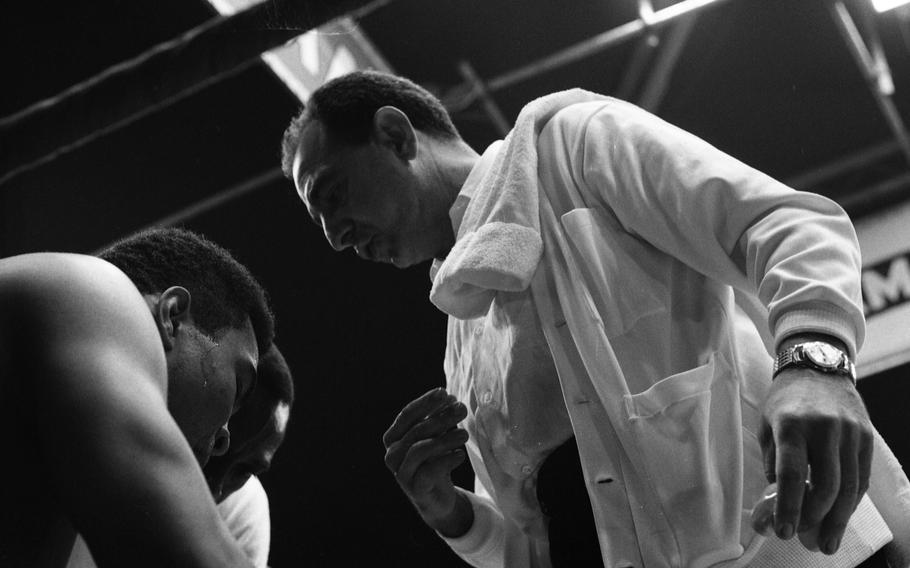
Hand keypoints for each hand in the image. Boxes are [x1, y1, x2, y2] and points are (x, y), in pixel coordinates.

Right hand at [383, 388, 472, 536]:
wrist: (437, 496)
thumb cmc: (434, 459)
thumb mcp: (435, 435)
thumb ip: (438, 417)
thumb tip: (449, 397)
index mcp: (394, 437)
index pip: (407, 415)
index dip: (425, 403)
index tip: (444, 393)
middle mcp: (393, 455)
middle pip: (416, 430)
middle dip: (441, 417)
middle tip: (462, 410)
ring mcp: (402, 473)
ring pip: (420, 450)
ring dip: (444, 439)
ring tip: (465, 434)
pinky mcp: (415, 490)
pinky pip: (429, 472)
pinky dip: (447, 461)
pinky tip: (460, 455)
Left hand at [759, 367, 872, 554]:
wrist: (818, 366)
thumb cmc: (785, 400)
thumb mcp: (768, 425)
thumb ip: (773, 464)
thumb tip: (775, 505)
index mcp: (791, 424)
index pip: (792, 473)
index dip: (788, 506)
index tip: (783, 530)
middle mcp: (824, 428)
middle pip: (826, 486)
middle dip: (815, 518)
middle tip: (804, 538)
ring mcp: (849, 432)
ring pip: (849, 486)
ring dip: (838, 519)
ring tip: (827, 541)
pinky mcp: (866, 436)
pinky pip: (861, 477)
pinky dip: (851, 501)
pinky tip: (840, 515)